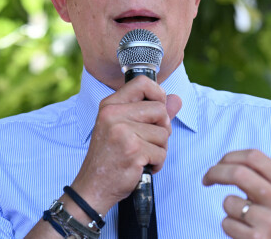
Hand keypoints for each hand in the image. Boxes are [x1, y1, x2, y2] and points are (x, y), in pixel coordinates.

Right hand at [70, 75, 181, 214]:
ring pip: (164, 133)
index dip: (158, 93)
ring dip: (159, 148)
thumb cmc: (109, 156)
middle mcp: (114, 115)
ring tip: (142, 155)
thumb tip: (177, 99)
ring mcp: (123, 132)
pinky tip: (142, 166)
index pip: (142, 83)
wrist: (93, 186)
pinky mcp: (133, 151)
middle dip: (162, 128)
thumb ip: (152, 112)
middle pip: (160, 109)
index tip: (158, 108)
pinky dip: (157, 163)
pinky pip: (162, 152)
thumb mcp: (124, 127)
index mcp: (110, 105)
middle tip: (149, 140)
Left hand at [203, 149, 270, 238]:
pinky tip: (244, 231)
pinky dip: (229, 225)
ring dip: (228, 207)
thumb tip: (224, 163)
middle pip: (239, 173)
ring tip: (243, 217)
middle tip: (206, 179)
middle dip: (216, 172)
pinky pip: (227, 223)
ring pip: (229, 202)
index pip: (254, 157)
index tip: (219, 164)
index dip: (231, 157)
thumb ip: (259, 176)